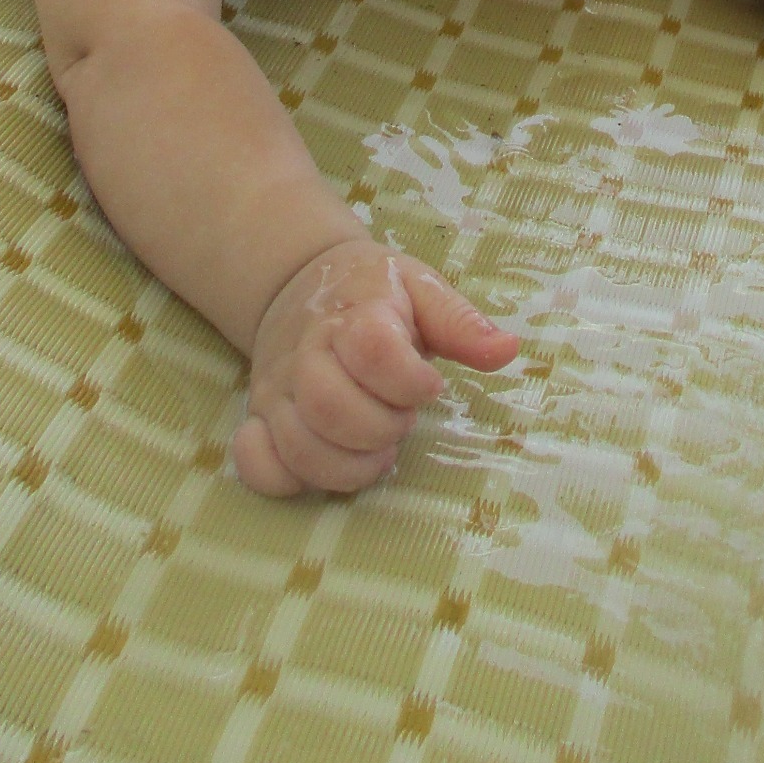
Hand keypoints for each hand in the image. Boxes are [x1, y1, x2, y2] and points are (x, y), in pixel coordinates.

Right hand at [233, 237, 518, 496]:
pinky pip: (256, 465)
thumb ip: (462, 323)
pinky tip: (323, 465)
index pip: (373, 350)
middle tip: (401, 420)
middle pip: (330, 406)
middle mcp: (307, 354)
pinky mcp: (258, 418)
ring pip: (298, 445)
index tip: (430, 386)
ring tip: (377, 450)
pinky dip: (287, 480)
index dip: (410, 381)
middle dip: (380, 429)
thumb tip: (507, 352)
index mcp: (354, 315)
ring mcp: (277, 391)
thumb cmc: (375, 294)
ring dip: (348, 464)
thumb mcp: (422, 289)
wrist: (301, 282)